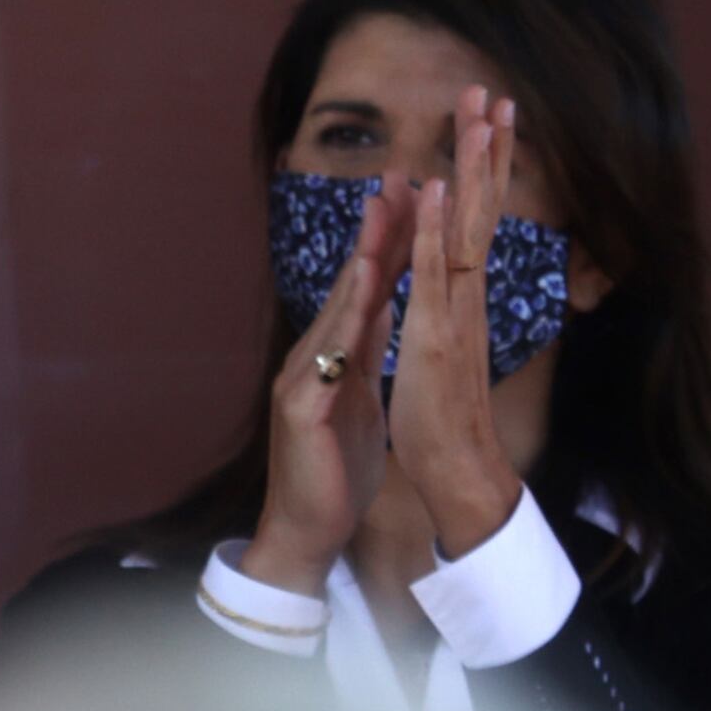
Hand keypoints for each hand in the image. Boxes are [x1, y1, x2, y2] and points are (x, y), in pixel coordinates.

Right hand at [237, 182, 406, 595]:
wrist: (306, 529)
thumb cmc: (336, 470)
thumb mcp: (360, 401)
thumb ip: (363, 356)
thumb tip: (378, 315)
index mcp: (333, 358)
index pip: (363, 292)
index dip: (386, 245)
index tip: (408, 199)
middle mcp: (311, 359)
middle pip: (348, 288)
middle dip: (372, 234)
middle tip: (392, 181)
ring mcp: (301, 381)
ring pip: (336, 312)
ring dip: (359, 262)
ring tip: (379, 218)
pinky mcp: (301, 410)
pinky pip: (327, 358)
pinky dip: (346, 321)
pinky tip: (363, 295)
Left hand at [389, 86, 527, 556]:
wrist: (458, 473)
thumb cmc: (444, 417)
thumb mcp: (440, 347)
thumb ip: (444, 309)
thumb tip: (445, 278)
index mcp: (463, 297)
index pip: (476, 219)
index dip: (483, 169)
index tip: (489, 118)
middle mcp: (468, 295)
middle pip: (483, 208)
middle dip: (487, 149)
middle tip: (491, 90)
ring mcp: (458, 312)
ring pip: (468, 226)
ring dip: (473, 168)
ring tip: (478, 113)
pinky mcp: (438, 335)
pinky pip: (437, 273)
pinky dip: (438, 228)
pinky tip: (440, 186)